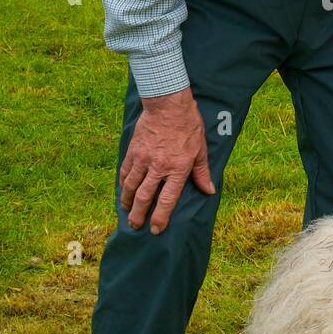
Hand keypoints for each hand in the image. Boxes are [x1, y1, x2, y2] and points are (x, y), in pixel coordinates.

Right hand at [120, 88, 215, 233]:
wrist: (168, 105)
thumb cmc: (188, 126)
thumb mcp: (200, 150)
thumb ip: (202, 173)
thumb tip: (209, 191)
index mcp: (178, 169)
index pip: (167, 200)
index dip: (161, 217)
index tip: (156, 229)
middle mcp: (159, 167)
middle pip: (145, 197)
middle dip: (139, 215)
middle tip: (136, 226)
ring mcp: (143, 159)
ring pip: (131, 186)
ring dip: (128, 202)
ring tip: (127, 212)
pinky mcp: (133, 151)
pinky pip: (125, 171)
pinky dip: (123, 183)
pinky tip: (123, 190)